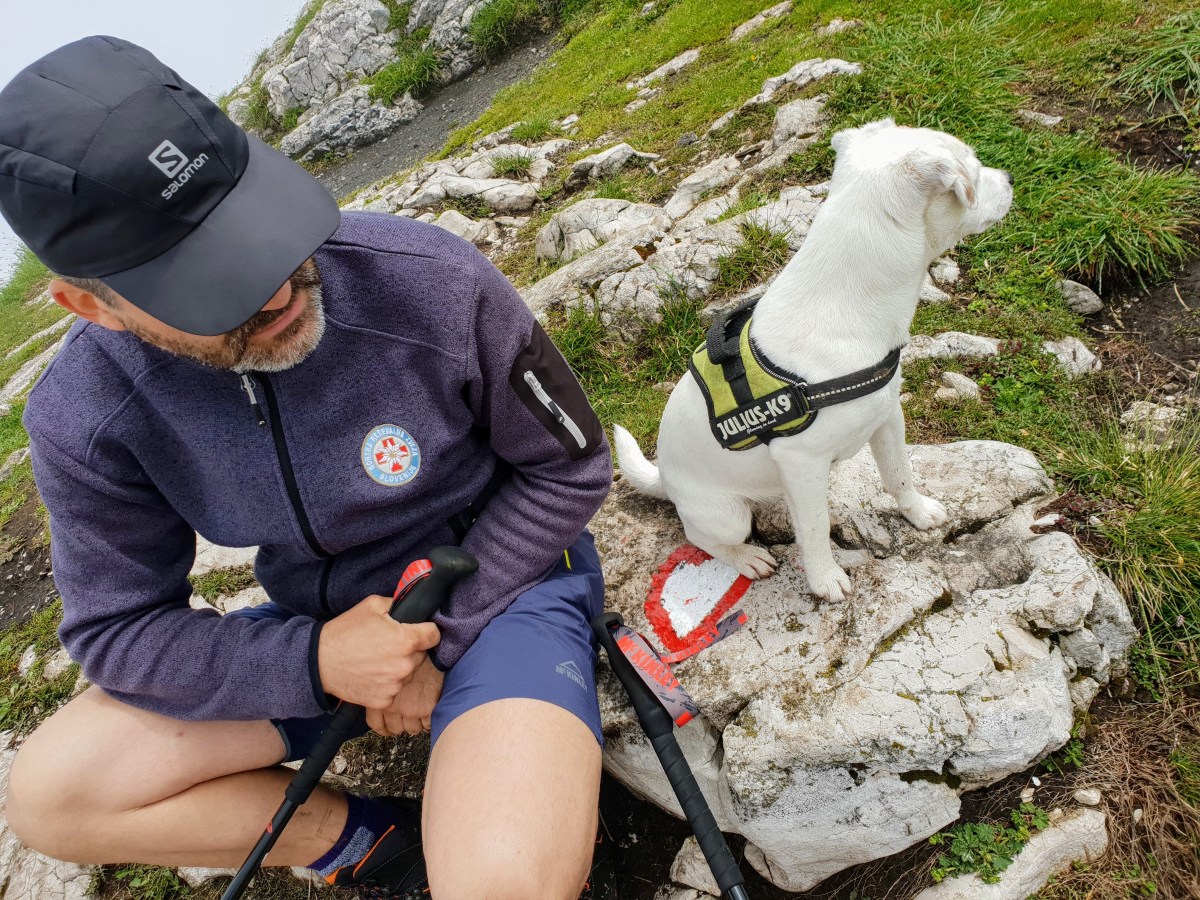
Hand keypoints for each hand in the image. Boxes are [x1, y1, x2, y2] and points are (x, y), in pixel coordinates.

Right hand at [317, 594, 439, 708]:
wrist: (319, 662)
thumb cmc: (345, 632)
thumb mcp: (372, 605)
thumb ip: (398, 604)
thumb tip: (413, 605)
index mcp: (406, 640)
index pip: (434, 635)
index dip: (426, 630)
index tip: (417, 630)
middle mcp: (405, 665)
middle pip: (421, 654)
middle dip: (410, 648)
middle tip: (388, 644)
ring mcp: (395, 685)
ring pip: (408, 672)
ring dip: (399, 666)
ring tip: (377, 659)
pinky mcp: (385, 700)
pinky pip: (395, 688)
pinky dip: (387, 683)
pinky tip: (372, 673)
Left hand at [366, 656, 443, 736]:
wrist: (432, 650)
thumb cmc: (410, 655)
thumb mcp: (385, 667)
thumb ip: (380, 684)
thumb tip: (378, 691)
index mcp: (379, 695)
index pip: (376, 723)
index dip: (383, 726)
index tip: (388, 725)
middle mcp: (393, 706)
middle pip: (396, 728)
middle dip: (402, 722)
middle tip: (408, 713)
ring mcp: (411, 710)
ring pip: (413, 729)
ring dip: (417, 722)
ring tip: (421, 709)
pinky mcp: (428, 710)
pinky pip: (428, 725)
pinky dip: (430, 719)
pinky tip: (431, 708)